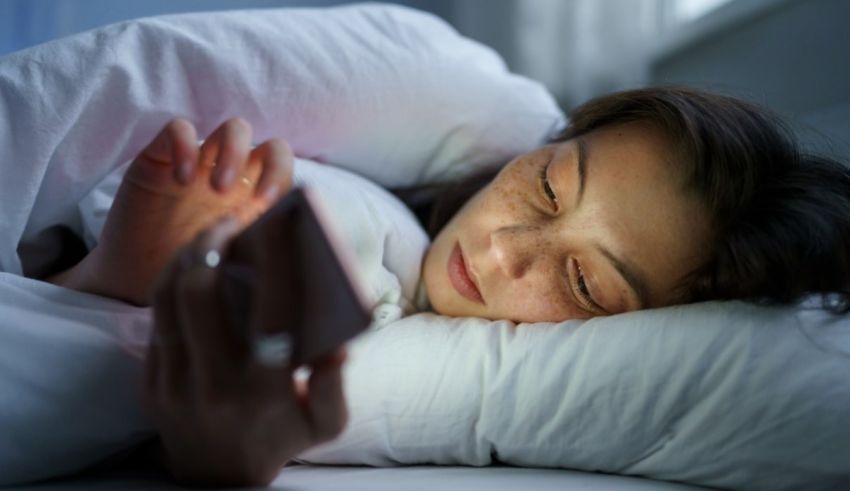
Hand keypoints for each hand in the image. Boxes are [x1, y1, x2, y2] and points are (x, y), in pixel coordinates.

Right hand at [49, 117, 293, 305]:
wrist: (135, 278)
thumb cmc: (187, 270)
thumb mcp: (229, 261)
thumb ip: (255, 244)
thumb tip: (287, 239)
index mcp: (257, 200)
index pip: (289, 175)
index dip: (285, 181)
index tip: (268, 208)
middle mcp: (237, 178)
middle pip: (273, 147)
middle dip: (272, 164)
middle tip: (256, 199)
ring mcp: (203, 163)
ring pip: (234, 129)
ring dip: (234, 151)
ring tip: (217, 188)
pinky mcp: (162, 156)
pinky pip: (178, 129)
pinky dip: (185, 146)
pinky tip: (182, 178)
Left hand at [145, 215, 348, 486]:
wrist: (219, 482)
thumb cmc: (281, 438)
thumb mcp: (325, 423)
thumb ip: (335, 383)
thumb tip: (338, 341)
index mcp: (266, 390)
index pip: (272, 310)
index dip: (275, 258)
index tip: (279, 220)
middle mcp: (216, 384)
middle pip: (200, 292)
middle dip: (213, 242)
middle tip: (230, 219)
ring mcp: (176, 384)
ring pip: (167, 298)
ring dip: (185, 254)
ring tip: (207, 234)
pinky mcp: (152, 385)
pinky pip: (155, 321)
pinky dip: (171, 282)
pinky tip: (189, 266)